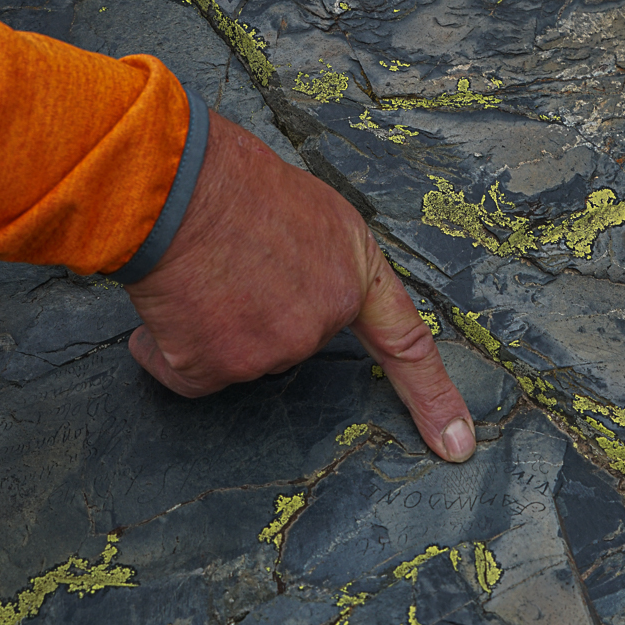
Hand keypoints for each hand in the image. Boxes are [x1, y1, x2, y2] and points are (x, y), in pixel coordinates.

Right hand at [125, 110, 475, 463]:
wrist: (179, 184)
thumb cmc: (235, 179)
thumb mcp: (313, 210)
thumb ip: (322, 262)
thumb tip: (295, 286)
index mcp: (356, 273)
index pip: (406, 345)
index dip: (432, 398)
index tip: (457, 445)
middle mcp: (324, 318)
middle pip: (291, 341)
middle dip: (258, 311)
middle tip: (231, 261)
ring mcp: (274, 348)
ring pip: (238, 356)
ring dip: (211, 324)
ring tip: (199, 270)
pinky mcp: (219, 368)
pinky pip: (188, 373)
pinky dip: (167, 347)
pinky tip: (169, 303)